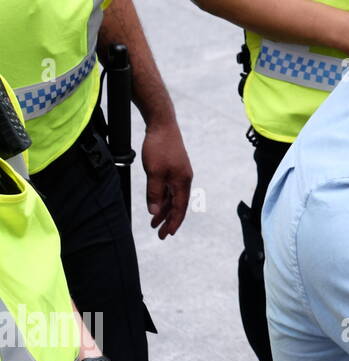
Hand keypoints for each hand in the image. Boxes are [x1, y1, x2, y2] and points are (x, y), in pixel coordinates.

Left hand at [141, 118, 191, 238]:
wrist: (162, 125)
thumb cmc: (159, 148)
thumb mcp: (154, 172)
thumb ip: (154, 193)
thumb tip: (154, 212)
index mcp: (182, 182)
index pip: (180, 207)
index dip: (173, 222)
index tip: (167, 234)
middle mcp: (183, 179)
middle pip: (178, 205)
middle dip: (169, 220)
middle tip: (160, 234)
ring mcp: (178, 173)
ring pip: (172, 197)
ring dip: (164, 210)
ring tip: (154, 222)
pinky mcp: (173, 168)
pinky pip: (169, 188)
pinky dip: (162, 198)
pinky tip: (156, 203)